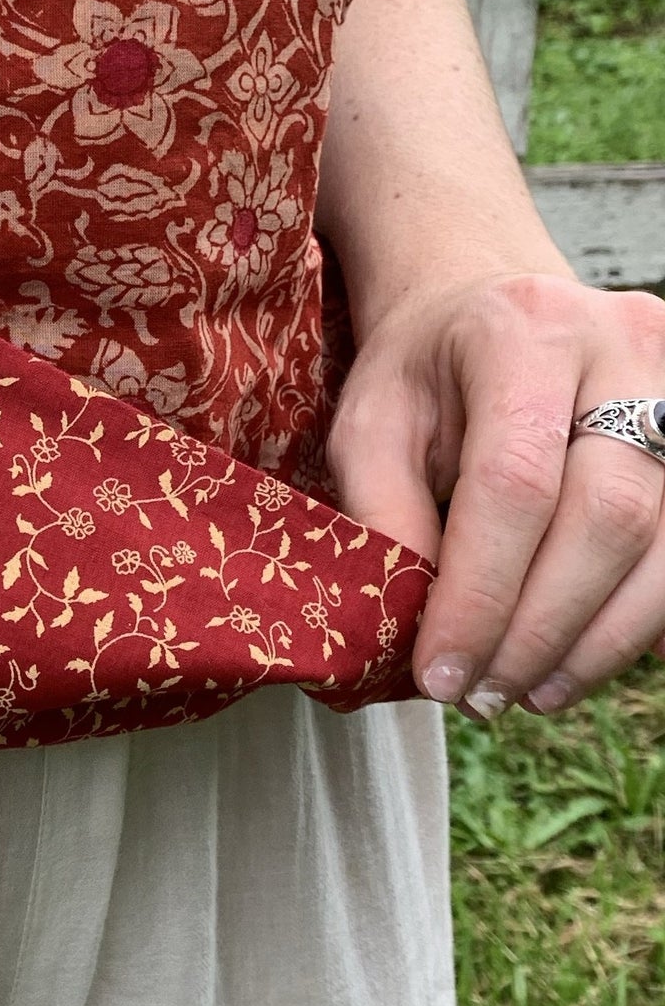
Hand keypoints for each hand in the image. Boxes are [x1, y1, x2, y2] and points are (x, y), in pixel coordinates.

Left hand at [329, 271, 664, 719]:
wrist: (493, 312)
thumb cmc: (425, 371)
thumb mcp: (371, 421)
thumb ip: (385, 510)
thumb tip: (411, 623)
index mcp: (523, 330)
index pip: (514, 482)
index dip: (481, 591)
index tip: (441, 671)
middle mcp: (624, 347)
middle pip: (608, 517)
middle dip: (541, 626)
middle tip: (483, 693)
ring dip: (596, 640)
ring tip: (524, 691)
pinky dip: (634, 621)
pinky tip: (574, 659)